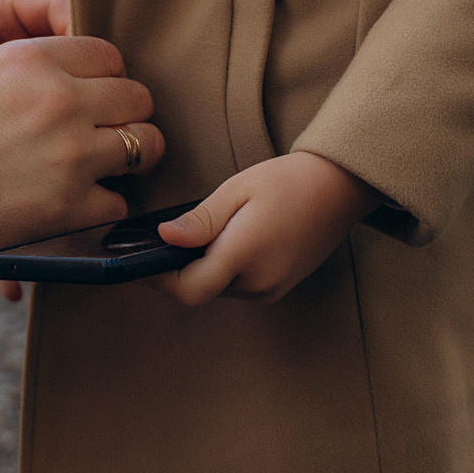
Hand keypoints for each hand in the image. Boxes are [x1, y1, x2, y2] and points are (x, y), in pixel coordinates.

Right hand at [0, 34, 160, 264]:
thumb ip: (27, 64)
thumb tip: (73, 71)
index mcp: (31, 59)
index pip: (108, 55)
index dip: (104, 77)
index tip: (96, 95)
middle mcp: (58, 100)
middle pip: (137, 97)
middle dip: (127, 114)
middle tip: (108, 130)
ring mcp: (70, 154)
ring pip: (143, 146)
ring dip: (128, 157)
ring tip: (105, 165)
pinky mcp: (70, 206)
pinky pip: (118, 201)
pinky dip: (101, 205)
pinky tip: (78, 202)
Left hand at [149, 150, 382, 304]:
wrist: (338, 188)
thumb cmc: (289, 182)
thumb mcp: (237, 191)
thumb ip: (200, 220)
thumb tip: (164, 238)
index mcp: (245, 256)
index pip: (188, 288)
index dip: (156, 280)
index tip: (135, 264)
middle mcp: (259, 282)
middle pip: (199, 290)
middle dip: (172, 272)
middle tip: (150, 245)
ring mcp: (271, 288)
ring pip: (217, 289)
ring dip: (196, 270)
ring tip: (183, 239)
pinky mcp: (278, 286)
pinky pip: (236, 286)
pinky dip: (218, 270)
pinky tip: (214, 244)